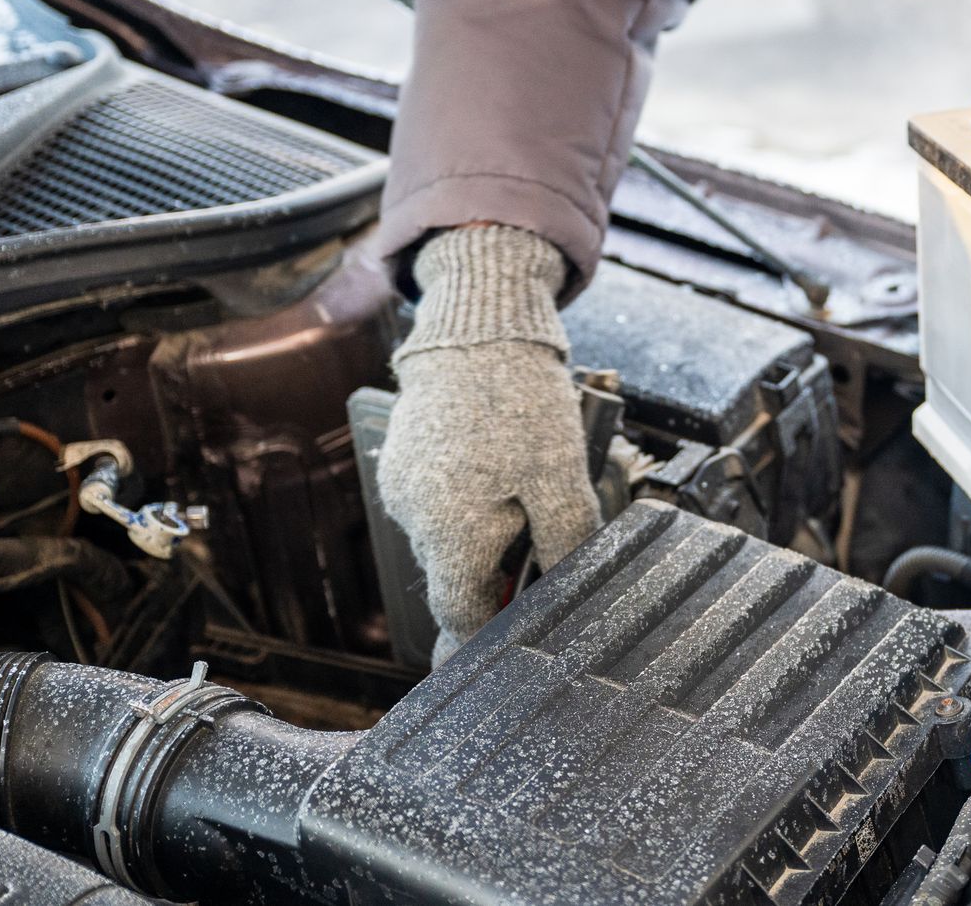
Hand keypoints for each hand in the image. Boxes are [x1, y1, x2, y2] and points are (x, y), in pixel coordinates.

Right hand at [378, 225, 600, 664]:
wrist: (477, 326)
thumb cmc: (519, 398)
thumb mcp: (562, 478)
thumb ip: (566, 545)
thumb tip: (570, 593)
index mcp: (448, 531)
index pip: (460, 616)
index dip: (489, 634)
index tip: (514, 645)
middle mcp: (412, 516)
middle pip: (458, 575)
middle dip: (500, 570)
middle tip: (542, 539)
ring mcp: (400, 487)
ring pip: (449, 538)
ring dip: (486, 532)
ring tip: (525, 487)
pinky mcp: (401, 462)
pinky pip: (437, 502)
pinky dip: (469, 500)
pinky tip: (500, 467)